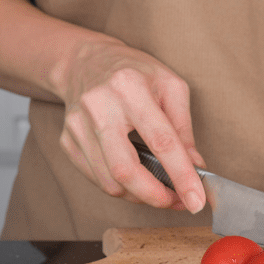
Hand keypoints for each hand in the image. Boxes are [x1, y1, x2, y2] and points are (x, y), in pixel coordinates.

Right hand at [56, 39, 206, 211]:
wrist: (86, 61)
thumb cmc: (135, 72)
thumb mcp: (170, 86)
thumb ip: (184, 128)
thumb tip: (196, 167)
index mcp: (130, 87)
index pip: (161, 141)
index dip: (181, 175)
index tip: (197, 200)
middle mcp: (99, 106)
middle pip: (125, 169)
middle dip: (155, 196)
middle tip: (178, 202)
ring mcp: (77, 126)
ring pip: (109, 180)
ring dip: (140, 196)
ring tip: (161, 191)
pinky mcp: (67, 141)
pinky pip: (96, 178)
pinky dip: (121, 187)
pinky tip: (137, 180)